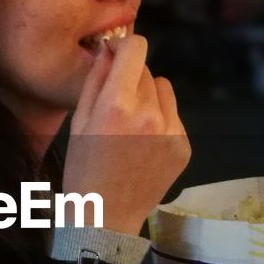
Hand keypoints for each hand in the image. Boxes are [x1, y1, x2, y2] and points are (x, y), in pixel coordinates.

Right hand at [63, 34, 190, 235]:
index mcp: (118, 105)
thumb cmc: (83, 170)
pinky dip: (160, 121)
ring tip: (131, 124)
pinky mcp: (184, 146)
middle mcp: (151, 114)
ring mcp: (172, 132)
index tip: (114, 57)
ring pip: (164, 90)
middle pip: (147, 70)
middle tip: (115, 103)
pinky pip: (174, 116)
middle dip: (130, 78)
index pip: (136, 48)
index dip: (123, 46)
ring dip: (148, 96)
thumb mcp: (79, 122)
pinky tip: (143, 144)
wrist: (106, 218)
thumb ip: (95, 80)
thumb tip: (109, 48)